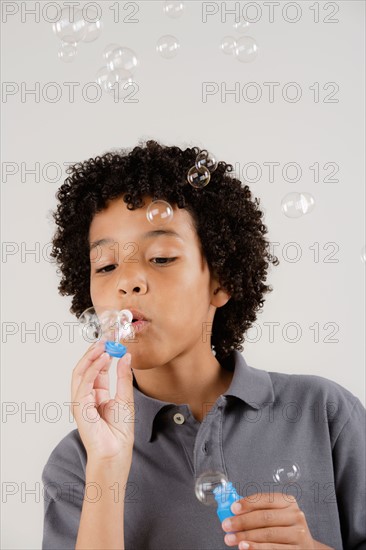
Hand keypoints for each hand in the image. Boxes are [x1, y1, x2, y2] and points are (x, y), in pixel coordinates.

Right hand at [70, 340, 134, 463]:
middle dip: (94, 351)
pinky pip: (83, 382)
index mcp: (97, 394)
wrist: (116, 451)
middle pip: (85, 368)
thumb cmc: (119, 431)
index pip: (96, 369)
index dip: (102, 353)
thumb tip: (125, 356)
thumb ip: (123, 377)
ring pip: (80, 372)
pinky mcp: (79, 406)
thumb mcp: (126, 397)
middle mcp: (87, 396)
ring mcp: (81, 401)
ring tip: (103, 344)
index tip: (112, 341)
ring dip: (91, 356)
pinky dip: (92, 368)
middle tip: (105, 338)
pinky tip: (103, 358)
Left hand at [221, 493, 329, 548]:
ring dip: (245, 536)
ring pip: (267, 534)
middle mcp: (295, 515)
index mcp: (288, 501)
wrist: (304, 546)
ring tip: (231, 538)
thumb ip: (257, 510)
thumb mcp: (275, 514)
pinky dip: (256, 548)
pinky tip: (245, 547)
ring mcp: (298, 533)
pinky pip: (273, 548)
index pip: (265, 499)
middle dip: (242, 522)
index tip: (233, 508)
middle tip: (226, 525)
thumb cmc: (283, 528)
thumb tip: (233, 510)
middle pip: (264, 517)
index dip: (248, 503)